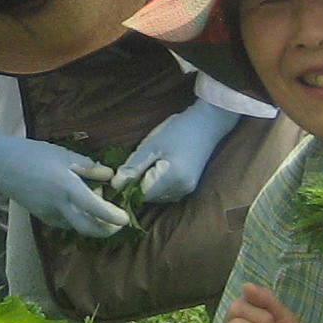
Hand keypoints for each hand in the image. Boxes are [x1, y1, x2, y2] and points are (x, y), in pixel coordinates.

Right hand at [0, 118, 130, 237]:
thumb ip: (89, 167)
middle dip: (107, 230)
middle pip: (88, 229)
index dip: (113, 216)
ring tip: (98, 204)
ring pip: (77, 225)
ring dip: (92, 221)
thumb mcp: (64, 155)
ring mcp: (49, 214)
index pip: (96, 208)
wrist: (1, 165)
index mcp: (66, 187)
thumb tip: (110, 176)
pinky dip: (77, 217)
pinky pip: (66, 221)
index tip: (126, 219)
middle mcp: (58, 205)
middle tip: (119, 224)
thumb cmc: (34, 154)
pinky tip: (79, 204)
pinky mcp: (42, 216)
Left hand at [110, 98, 240, 207]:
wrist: (207, 124)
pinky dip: (157, 185)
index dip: (126, 188)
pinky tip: (156, 168)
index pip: (139, 195)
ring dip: (146, 186)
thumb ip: (133, 167)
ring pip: (156, 197)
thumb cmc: (177, 130)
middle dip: (136, 186)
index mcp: (171, 179)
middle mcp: (180, 190)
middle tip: (132, 166)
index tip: (119, 175)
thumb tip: (115, 185)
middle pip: (148, 198)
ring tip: (146, 165)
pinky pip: (165, 193)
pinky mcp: (189, 188)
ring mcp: (186, 190)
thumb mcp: (151, 146)